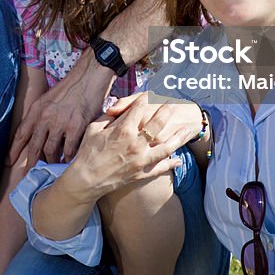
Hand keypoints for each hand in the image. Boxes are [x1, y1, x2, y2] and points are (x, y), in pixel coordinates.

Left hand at [9, 54, 111, 163]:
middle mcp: (45, 117)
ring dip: (50, 162)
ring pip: (50, 151)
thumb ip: (42, 114)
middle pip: (34, 147)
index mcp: (37, 109)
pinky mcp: (75, 128)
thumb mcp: (50, 97)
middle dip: (31, 163)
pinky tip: (68, 164)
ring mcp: (60, 123)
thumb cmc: (72, 86)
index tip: (8, 162)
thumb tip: (40, 132)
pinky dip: (67, 159)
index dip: (14, 150)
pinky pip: (68, 150)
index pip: (21, 133)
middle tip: (29, 176)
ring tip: (51, 169)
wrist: (90, 77)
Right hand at [64, 94, 195, 198]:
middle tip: (173, 103)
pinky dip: (171, 163)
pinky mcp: (142, 173)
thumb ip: (109, 117)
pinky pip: (161, 168)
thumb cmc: (87, 152)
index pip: (139, 108)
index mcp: (123, 129)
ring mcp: (141, 159)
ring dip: (179, 137)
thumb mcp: (94, 129)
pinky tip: (179, 159)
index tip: (150, 93)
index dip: (145, 98)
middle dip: (166, 110)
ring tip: (188, 129)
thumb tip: (119, 108)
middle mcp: (136, 143)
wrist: (86, 181)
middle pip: (158, 123)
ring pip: (167, 146)